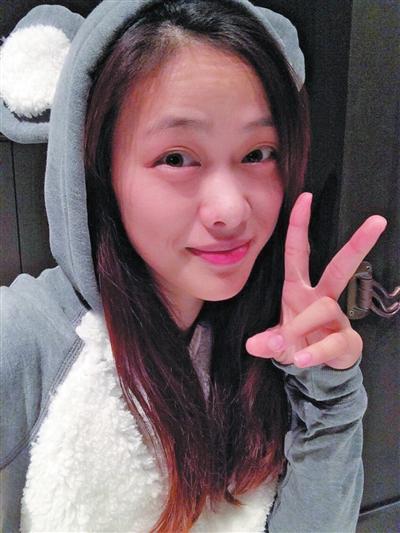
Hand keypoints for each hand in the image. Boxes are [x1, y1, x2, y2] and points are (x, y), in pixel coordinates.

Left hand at [245, 192, 386, 369]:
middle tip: (378, 221)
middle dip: (357, 244)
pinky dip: (314, 353)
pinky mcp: (345, 340)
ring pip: (324, 308)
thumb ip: (264, 342)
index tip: (305, 198)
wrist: (313, 370)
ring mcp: (335, 318)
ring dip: (302, 326)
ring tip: (292, 349)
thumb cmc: (294, 343)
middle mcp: (319, 298)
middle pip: (340, 266)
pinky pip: (332, 343)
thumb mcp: (273, 341)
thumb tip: (255, 345)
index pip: (298, 252)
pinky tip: (302, 360)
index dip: (299, 226)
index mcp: (297, 290)